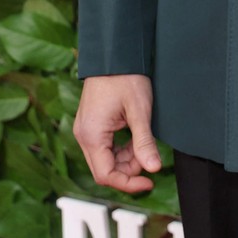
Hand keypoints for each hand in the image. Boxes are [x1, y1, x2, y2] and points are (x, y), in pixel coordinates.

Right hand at [73, 74, 161, 193]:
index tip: (149, 182)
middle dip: (129, 170)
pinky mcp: (92, 125)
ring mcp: (86, 130)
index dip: (128, 183)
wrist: (114, 54)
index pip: (106, 175)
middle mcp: (84, 136)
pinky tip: (135, 139)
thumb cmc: (125, 77)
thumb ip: (144, 142)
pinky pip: (105, 147)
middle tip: (150, 159)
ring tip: (145, 145)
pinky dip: (121, 149)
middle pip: (105, 169)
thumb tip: (154, 169)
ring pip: (106, 159)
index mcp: (91, 135)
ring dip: (126, 159)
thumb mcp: (139, 111)